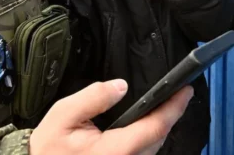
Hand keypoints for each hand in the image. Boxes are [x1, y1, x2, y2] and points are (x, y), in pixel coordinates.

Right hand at [29, 79, 193, 154]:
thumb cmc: (49, 147)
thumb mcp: (63, 115)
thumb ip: (93, 97)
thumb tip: (120, 86)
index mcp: (114, 150)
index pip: (154, 128)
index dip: (173, 109)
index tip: (185, 91)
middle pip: (158, 139)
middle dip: (170, 115)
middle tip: (178, 93)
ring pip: (153, 148)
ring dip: (161, 127)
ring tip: (166, 105)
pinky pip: (142, 153)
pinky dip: (149, 137)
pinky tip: (148, 124)